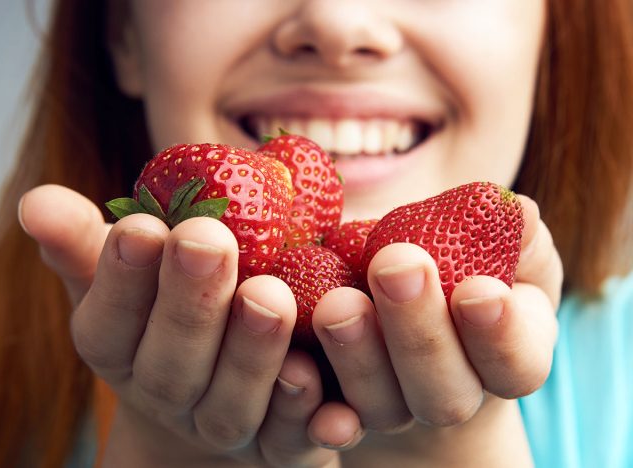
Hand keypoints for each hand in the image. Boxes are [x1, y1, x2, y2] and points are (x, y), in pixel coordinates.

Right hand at [19, 185, 362, 467]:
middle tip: (208, 241)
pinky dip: (302, 411)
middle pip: (172, 368)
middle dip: (189, 304)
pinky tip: (314, 370)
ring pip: (231, 407)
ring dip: (250, 354)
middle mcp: (172, 400)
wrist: (215, 391)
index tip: (142, 226)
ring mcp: (226, 430)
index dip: (122, 280)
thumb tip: (36, 201)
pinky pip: (290, 439)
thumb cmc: (165, 314)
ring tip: (271, 296)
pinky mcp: (281, 446)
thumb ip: (89, 244)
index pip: (109, 327)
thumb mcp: (128, 276)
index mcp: (124, 356)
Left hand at [310, 195, 561, 462]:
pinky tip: (291, 364)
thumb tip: (520, 211)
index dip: (501, 337)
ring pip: (380, 405)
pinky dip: (304, 397)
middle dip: (419, 330)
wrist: (410, 332)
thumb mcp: (497, 256)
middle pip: (445, 393)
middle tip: (395, 266)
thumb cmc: (460, 279)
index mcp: (504, 361)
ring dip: (357, 355)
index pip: (518, 366)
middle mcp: (451, 396)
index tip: (478, 289)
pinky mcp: (341, 407)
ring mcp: (393, 410)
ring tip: (335, 301)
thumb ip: (511, 239)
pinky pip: (323, 416)